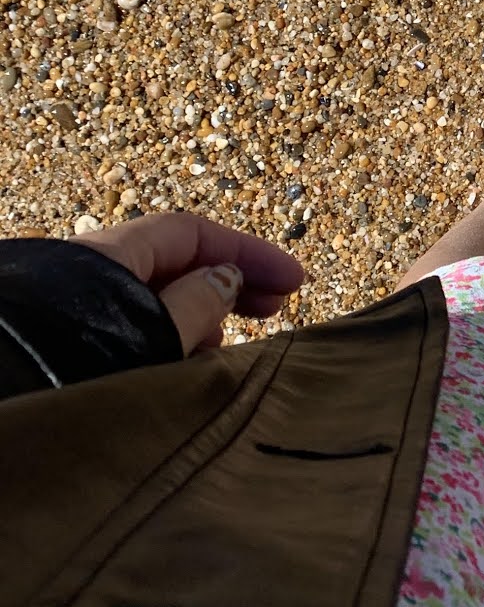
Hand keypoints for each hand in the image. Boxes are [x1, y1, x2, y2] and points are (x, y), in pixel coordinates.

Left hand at [87, 211, 307, 355]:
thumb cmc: (68, 374)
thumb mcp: (151, 335)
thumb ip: (195, 305)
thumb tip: (227, 278)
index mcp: (108, 254)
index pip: (191, 232)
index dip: (246, 252)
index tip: (292, 279)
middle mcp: (90, 272)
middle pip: (174, 261)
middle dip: (228, 280)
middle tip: (275, 306)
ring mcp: (80, 308)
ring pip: (154, 296)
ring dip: (200, 311)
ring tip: (232, 340)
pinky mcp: (73, 342)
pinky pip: (132, 324)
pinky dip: (168, 334)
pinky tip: (188, 362)